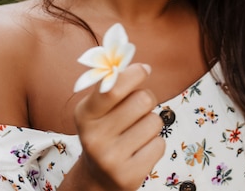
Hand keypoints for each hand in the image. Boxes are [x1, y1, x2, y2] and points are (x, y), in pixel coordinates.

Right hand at [73, 64, 164, 190]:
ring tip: (136, 132)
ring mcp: (111, 159)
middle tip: (138, 107)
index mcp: (84, 115)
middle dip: (146, 98)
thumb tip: (142, 66)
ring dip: (151, 123)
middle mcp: (94, 138)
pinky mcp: (129, 176)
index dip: (134, 73)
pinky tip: (139, 150)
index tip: (144, 69)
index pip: (114, 88)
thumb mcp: (97, 109)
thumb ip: (114, 85)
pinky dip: (154, 144)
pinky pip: (160, 144)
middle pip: (143, 100)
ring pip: (154, 121)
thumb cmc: (105, 131)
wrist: (99, 176)